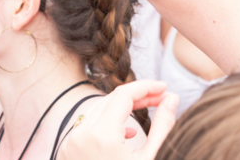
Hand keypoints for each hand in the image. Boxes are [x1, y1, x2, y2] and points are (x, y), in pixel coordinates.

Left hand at [59, 81, 178, 159]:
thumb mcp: (153, 158)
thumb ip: (164, 125)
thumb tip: (171, 98)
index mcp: (101, 136)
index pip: (124, 94)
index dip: (147, 86)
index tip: (165, 88)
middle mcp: (80, 136)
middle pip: (111, 99)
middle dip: (137, 96)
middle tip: (161, 99)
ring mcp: (70, 145)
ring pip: (98, 111)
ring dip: (122, 108)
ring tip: (147, 113)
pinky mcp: (67, 154)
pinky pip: (88, 126)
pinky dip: (108, 122)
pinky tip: (127, 133)